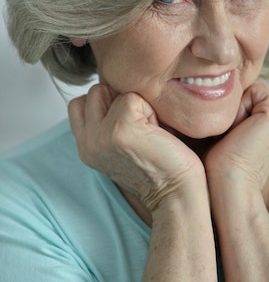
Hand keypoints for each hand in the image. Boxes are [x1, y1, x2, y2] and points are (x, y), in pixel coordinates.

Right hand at [68, 84, 204, 214]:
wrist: (177, 193)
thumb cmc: (161, 167)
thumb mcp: (123, 146)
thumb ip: (107, 122)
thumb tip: (113, 88)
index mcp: (86, 147)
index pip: (80, 103)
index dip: (106, 104)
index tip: (131, 124)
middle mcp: (88, 142)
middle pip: (96, 91)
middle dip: (122, 101)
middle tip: (143, 128)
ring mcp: (100, 136)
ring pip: (113, 91)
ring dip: (136, 104)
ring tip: (150, 130)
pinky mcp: (119, 129)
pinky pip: (132, 97)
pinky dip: (150, 110)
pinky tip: (157, 133)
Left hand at [204, 79, 268, 191]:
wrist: (229, 186)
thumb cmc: (223, 167)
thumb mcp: (235, 133)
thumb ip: (241, 113)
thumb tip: (226, 92)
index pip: (256, 98)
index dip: (237, 109)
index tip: (231, 136)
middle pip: (255, 92)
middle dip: (238, 107)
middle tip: (232, 136)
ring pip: (253, 90)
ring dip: (237, 108)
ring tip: (234, 134)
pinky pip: (253, 90)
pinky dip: (238, 108)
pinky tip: (237, 131)